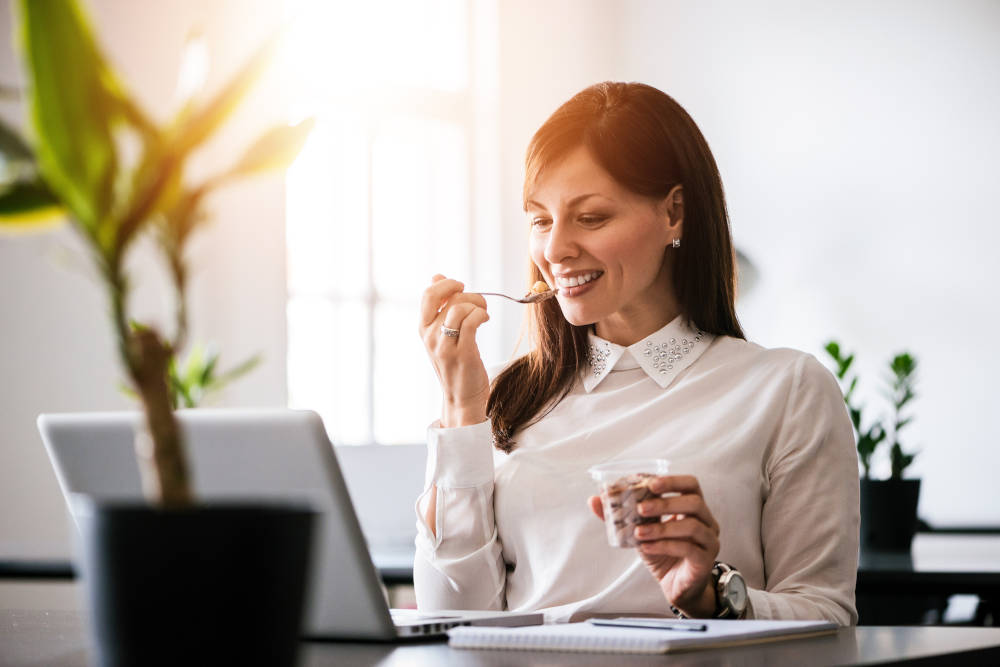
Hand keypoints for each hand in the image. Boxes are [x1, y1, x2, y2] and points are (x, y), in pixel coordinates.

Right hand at [419, 274, 490, 427]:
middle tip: (477, 302)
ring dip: (478, 305)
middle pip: (445, 298)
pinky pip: (472, 322)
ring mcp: (445, 346)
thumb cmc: (456, 363)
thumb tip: (436, 276)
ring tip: (483, 314)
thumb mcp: (442, 334)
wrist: (462, 398)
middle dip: (466, 293)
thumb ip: (439, 305)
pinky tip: (485, 319)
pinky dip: (481, 315)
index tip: (461, 287)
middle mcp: (430, 336)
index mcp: (423, 329)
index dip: (446, 284)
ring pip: (460, 308)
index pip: (427, 294)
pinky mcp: (463, 354)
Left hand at [588, 475, 719, 616]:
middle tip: (640, 508)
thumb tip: (594, 500)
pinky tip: (647, 548)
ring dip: (661, 527)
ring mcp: (709, 541)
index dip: (672, 481)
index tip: (650, 483)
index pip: (691, 484)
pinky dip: (664, 546)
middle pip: (694, 502)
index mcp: (693, 508)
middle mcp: (707, 521)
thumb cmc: (662, 552)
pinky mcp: (706, 560)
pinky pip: (688, 548)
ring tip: (638, 532)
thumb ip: (621, 516)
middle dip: (664, 503)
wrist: (676, 586)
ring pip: (691, 526)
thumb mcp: (640, 531)